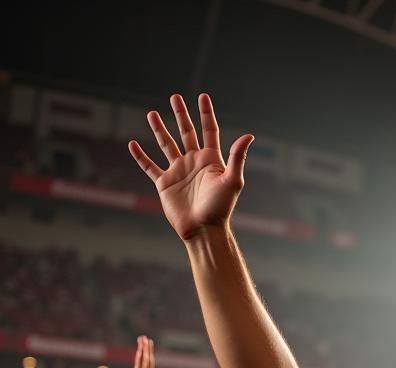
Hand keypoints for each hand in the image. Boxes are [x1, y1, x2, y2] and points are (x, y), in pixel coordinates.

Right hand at [116, 336, 173, 367]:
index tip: (149, 347)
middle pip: (146, 361)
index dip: (150, 357)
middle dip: (146, 349)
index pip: (150, 367)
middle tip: (145, 339)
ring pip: (143, 361)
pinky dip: (140, 358)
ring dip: (143, 349)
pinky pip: (139, 366)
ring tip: (143, 338)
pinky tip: (141, 349)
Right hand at [129, 93, 253, 241]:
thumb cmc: (220, 208)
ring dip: (159, 129)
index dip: (206, 114)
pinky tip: (132, 144)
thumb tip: (249, 135)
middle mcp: (194, 162)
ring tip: (152, 113)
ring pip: (167, 144)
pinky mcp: (165, 183)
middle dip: (181, 115)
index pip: (209, 131)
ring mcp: (178, 171)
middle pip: (187, 132)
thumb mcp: (233, 181)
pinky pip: (150, 166)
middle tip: (175, 97)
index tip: (203, 96)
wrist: (203, 229)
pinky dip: (140, 156)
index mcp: (211, 160)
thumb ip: (238, 157)